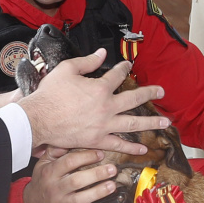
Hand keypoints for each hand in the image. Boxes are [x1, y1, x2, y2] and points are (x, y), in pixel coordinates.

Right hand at [18, 49, 168, 155]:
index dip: (124, 68)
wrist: (38, 119)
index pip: (117, 75)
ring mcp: (104, 125)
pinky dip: (131, 147)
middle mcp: (106, 106)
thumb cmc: (50, 94)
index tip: (128, 66)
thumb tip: (102, 53)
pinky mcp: (97, 140)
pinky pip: (117, 144)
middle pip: (134, 98)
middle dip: (149, 94)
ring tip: (165, 122)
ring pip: (132, 123)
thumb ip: (87, 61)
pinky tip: (143, 149)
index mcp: (100, 88)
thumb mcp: (67, 70)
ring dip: (150, 122)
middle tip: (161, 91)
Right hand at [23, 148, 116, 202]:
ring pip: (81, 198)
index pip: (69, 162)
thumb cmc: (43, 180)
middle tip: (112, 169)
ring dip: (99, 192)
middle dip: (97, 174)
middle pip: (77, 180)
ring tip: (112, 185)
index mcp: (50, 172)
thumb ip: (55, 151)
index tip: (101, 154)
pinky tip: (101, 201)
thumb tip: (70, 138)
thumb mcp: (44, 164)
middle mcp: (54, 188)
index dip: (86, 157)